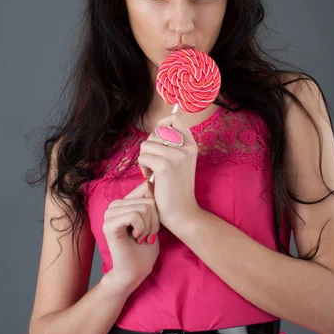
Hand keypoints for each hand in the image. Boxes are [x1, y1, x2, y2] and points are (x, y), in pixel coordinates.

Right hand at [102, 179, 159, 287]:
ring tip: (142, 238)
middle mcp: (115, 205)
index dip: (157, 208)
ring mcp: (110, 214)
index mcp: (124, 202)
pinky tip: (136, 238)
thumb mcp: (153, 220)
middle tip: (148, 236)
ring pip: (144, 208)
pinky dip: (142, 228)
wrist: (135, 271)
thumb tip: (153, 181)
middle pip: (148, 199)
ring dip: (149, 226)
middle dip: (155, 220)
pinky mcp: (109, 224)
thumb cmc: (146, 248)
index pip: (147, 188)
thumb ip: (151, 202)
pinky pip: (135, 215)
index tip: (153, 226)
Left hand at [137, 111, 200, 232]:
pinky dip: (142, 167)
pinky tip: (150, 178)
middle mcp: (186, 148)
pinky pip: (143, 156)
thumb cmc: (176, 189)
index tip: (158, 139)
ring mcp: (176, 156)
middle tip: (153, 163)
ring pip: (146, 143)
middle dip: (149, 146)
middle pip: (156, 131)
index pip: (176, 119)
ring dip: (144, 158)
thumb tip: (157, 130)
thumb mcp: (180, 163)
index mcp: (191, 145)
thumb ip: (172, 146)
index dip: (163, 123)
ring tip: (151, 172)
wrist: (182, 213)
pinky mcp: (164, 166)